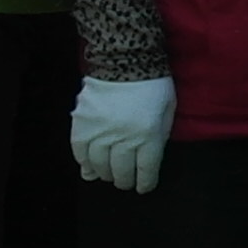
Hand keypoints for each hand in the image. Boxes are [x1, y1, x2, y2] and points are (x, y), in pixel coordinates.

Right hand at [64, 75, 174, 193]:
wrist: (126, 60)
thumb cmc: (153, 87)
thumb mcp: (168, 113)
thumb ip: (159, 138)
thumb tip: (145, 164)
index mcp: (148, 135)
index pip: (146, 170)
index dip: (144, 183)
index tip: (143, 187)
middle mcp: (123, 137)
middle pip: (121, 171)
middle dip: (124, 180)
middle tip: (125, 181)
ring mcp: (100, 131)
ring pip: (99, 164)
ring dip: (105, 173)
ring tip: (109, 174)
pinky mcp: (82, 122)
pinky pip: (80, 150)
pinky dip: (84, 161)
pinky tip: (90, 165)